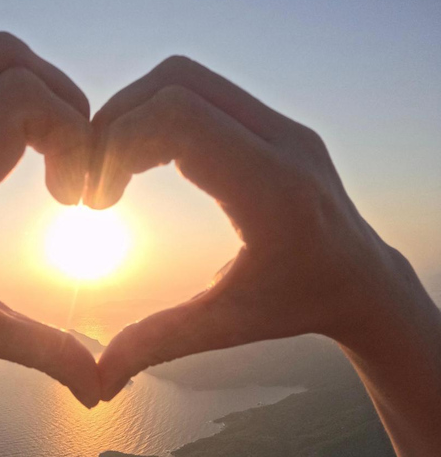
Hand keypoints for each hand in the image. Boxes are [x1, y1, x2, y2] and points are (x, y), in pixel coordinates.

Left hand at [0, 32, 99, 406]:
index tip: (74, 196)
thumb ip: (43, 352)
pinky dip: (17, 103)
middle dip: (66, 103)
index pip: (17, 102)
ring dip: (42, 95)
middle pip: (7, 60)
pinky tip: (22, 159)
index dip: (72, 134)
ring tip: (54, 158)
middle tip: (75, 162)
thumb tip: (101, 387)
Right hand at [85, 55, 438, 402]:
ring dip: (135, 112)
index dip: (118, 145)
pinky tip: (144, 157)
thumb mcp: (224, 326)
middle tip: (94, 175)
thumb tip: (97, 379)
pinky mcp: (273, 122)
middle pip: (176, 82)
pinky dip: (159, 113)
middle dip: (117, 121)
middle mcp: (283, 143)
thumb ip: (157, 344)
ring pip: (186, 77)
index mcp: (273, 190)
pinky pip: (202, 92)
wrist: (361, 281)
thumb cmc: (298, 305)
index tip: (96, 199)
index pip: (179, 118)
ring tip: (113, 165)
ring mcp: (282, 125)